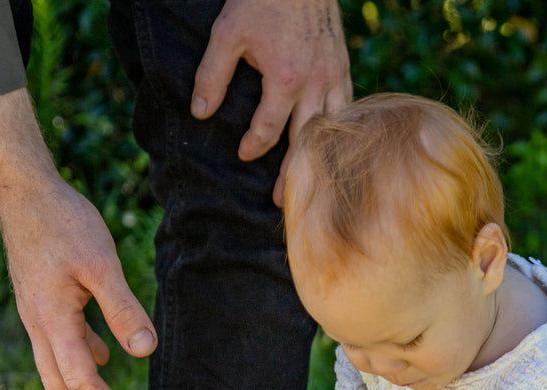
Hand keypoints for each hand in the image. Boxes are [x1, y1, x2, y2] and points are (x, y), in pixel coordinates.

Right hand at [0, 183, 156, 389]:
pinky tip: (104, 355)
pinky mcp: (40, 301)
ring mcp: (35, 314)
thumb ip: (122, 308)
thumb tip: (144, 350)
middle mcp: (38, 324)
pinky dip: (83, 358)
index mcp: (52, 320)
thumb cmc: (64, 222)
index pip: (79, 379)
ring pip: (57, 367)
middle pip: (61, 385)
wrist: (24, 190)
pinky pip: (60, 343)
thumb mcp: (102, 264)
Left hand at [191, 0, 351, 203]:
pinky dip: (337, 132)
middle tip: (282, 200)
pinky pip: (346, 111)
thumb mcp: (227, 32)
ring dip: (318, 159)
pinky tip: (330, 146)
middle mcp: (314, 85)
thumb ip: (212, 75)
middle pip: (303, 143)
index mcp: (285, 79)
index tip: (242, 154)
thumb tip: (200, 113)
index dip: (253, 146)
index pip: (267, 130)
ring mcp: (333, 77)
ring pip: (329, 131)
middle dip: (291, 174)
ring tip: (309, 181)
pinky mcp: (343, 68)